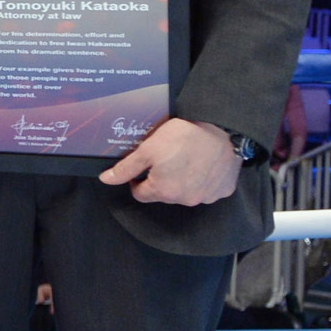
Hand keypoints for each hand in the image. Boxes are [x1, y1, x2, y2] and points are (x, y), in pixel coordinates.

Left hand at [98, 117, 242, 204]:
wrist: (222, 130)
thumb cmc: (184, 137)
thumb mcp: (147, 149)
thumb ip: (126, 168)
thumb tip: (106, 180)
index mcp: (164, 191)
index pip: (141, 194)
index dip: (137, 180)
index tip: (143, 168)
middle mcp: (186, 199)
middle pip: (164, 194)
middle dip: (161, 180)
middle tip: (166, 159)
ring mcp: (207, 197)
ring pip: (186, 193)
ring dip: (183, 181)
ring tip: (185, 160)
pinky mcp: (224, 190)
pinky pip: (208, 190)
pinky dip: (204, 181)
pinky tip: (203, 164)